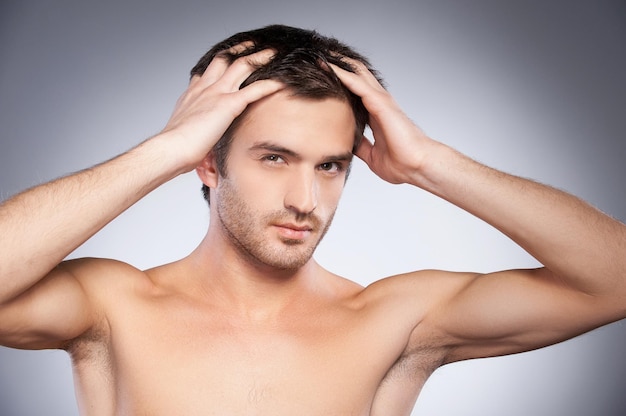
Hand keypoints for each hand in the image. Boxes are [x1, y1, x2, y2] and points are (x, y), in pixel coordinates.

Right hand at [161, 43, 283, 170]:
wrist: (172, 148)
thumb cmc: (176, 146)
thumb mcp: (183, 130)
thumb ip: (193, 127)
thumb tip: (197, 137)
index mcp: (193, 94)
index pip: (207, 71)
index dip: (219, 62)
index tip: (227, 56)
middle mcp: (205, 88)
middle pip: (224, 60)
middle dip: (239, 50)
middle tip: (252, 44)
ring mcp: (217, 93)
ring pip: (241, 66)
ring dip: (258, 58)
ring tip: (272, 53)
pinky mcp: (228, 104)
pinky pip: (254, 90)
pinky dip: (269, 85)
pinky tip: (281, 82)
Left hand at [330, 58, 432, 184]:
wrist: (417, 167)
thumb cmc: (402, 163)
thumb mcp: (372, 155)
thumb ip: (361, 146)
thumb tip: (348, 143)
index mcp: (376, 115)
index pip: (356, 92)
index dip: (340, 82)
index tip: (322, 76)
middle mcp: (379, 103)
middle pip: (356, 76)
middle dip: (339, 65)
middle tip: (319, 56)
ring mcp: (381, 101)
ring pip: (356, 74)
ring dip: (338, 64)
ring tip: (321, 54)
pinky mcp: (381, 104)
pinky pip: (358, 84)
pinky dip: (343, 74)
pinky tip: (329, 66)